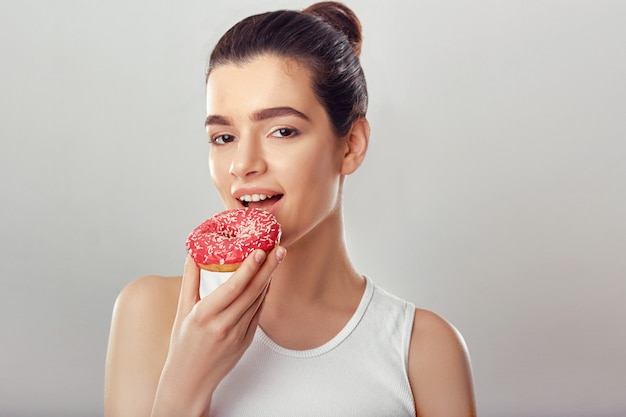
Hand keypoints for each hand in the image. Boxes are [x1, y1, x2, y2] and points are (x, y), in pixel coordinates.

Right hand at [151, 247, 285, 416]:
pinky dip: (264, 295)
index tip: (260, 251)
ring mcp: (238, 335)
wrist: (189, 381)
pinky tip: (267, 280)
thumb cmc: (182, 345)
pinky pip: (258, 313)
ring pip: (258, 301)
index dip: (248, 269)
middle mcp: (224, 325)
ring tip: (276, 258)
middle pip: (252, 292)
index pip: (233, 288)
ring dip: (268, 279)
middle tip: (279, 249)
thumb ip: (189, 280)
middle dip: (268, 268)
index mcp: (204, 316)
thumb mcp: (182, 311)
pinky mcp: (247, 341)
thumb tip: (193, 253)